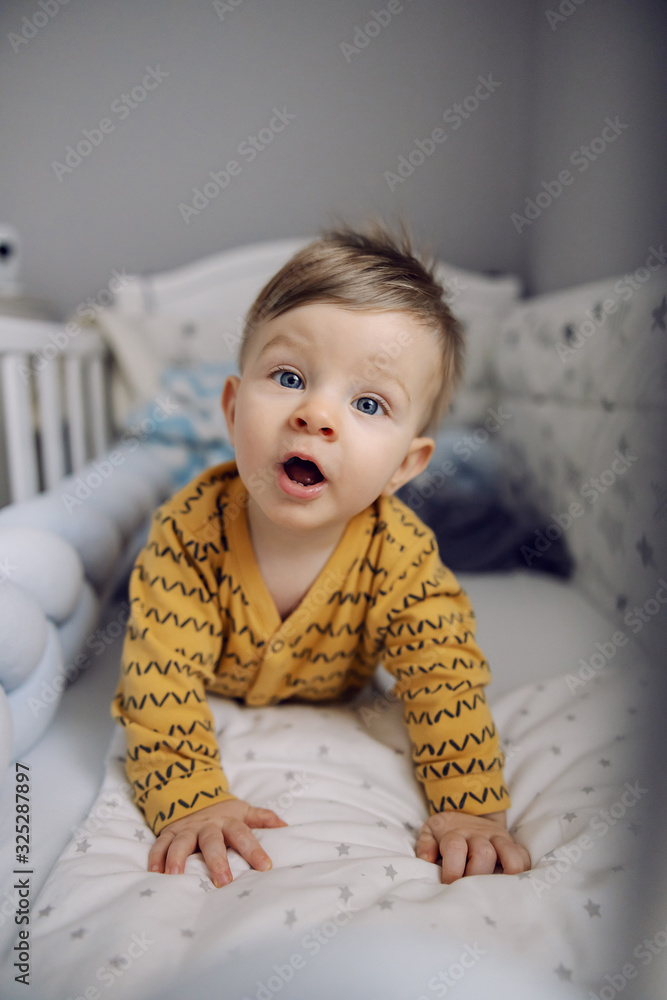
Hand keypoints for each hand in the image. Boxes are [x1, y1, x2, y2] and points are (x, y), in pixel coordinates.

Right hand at [147, 798, 287, 887]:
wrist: (193, 794)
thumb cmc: (224, 814)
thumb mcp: (244, 811)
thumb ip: (263, 818)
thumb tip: (286, 827)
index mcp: (229, 821)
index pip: (243, 835)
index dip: (254, 850)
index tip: (266, 867)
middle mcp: (207, 825)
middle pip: (212, 841)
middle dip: (216, 861)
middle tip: (223, 881)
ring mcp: (186, 829)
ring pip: (181, 842)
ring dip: (178, 858)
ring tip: (176, 876)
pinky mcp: (168, 832)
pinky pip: (160, 843)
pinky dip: (156, 856)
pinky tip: (155, 872)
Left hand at [415, 809, 530, 883]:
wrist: (468, 808)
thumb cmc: (446, 831)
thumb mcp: (429, 832)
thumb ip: (425, 845)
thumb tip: (427, 860)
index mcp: (455, 833)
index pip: (455, 848)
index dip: (452, 870)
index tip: (448, 887)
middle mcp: (478, 835)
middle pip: (483, 853)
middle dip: (477, 876)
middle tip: (471, 892)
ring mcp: (497, 838)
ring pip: (509, 853)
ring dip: (506, 873)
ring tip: (500, 892)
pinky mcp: (511, 842)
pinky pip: (523, 855)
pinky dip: (523, 870)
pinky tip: (516, 885)